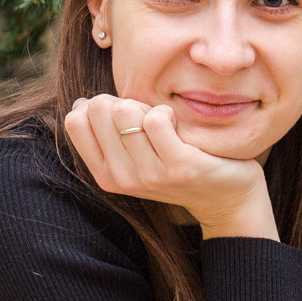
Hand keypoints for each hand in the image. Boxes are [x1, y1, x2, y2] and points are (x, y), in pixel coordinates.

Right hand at [65, 95, 278, 241]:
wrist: (226, 198)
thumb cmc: (177, 165)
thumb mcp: (134, 157)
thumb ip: (106, 133)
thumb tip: (81, 103)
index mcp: (105, 175)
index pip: (75, 121)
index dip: (98, 105)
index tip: (124, 117)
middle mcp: (122, 178)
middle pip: (101, 109)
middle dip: (125, 102)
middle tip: (148, 120)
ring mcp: (149, 174)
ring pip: (126, 111)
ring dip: (149, 107)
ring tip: (166, 125)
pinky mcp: (179, 165)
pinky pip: (157, 119)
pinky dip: (168, 111)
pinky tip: (179, 126)